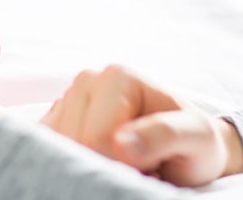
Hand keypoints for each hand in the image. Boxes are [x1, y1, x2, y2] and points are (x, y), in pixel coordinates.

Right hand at [41, 65, 242, 186]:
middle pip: (71, 142)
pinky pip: (46, 150)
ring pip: (54, 148)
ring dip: (86, 164)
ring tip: (120, 162)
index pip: (97, 137)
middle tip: (138, 166)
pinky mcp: (55, 120)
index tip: (151, 164)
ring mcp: (67, 100)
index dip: (120, 164)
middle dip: (101, 163)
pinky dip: (70, 164)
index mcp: (117, 76)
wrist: (186, 149)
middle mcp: (86, 81)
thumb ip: (165, 136)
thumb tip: (122, 144)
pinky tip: (98, 160)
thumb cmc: (194, 143)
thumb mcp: (196, 138)